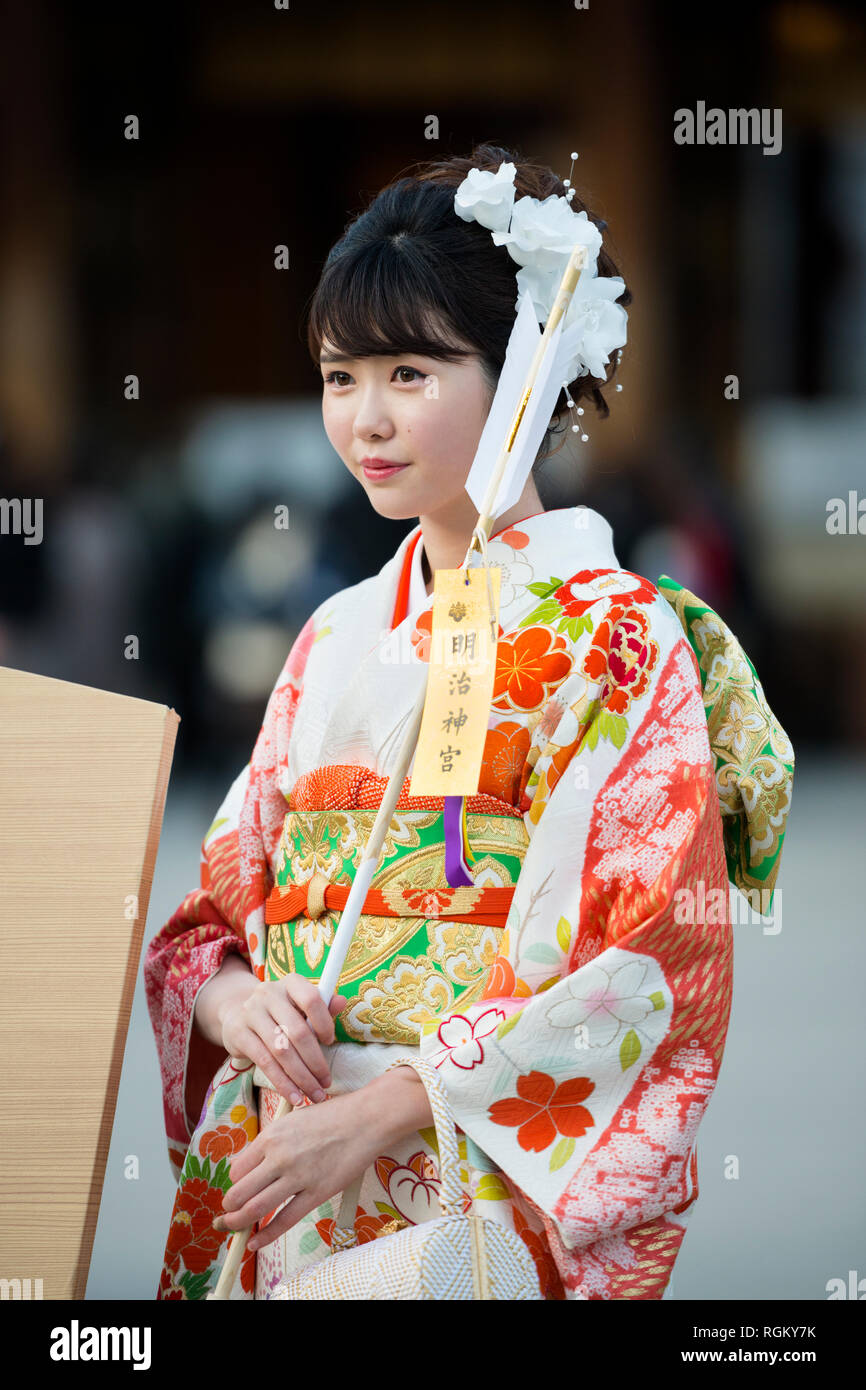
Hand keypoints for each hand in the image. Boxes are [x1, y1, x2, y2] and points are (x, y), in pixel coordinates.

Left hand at [214, 1089, 377, 1249]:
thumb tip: (251, 1166)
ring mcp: (298, 1176)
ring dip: (238, 1223)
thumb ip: (272, 1143)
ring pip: (256, 1208)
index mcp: (271, 1137)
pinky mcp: (317, 1193)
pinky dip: (265, 1236)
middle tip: (226, 1216)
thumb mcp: (293, 1120)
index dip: (234, 1184)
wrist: (365, 1119)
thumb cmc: (331, 1117)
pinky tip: (255, 1243)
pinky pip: (285, 1220)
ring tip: (232, 1229)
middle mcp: (279, 1157)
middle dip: (228, 1208)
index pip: (237, 1170)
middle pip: (239, 1191)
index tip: (237, 1191)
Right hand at [219, 972, 347, 1106]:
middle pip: (297, 1031)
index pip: (311, 999)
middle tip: (326, 1082)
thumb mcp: (300, 1005)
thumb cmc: (281, 1011)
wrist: (238, 1012)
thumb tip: (342, 1002)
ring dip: (301, 1077)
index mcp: (290, 983)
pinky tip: (294, 1096)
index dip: (324, 1022)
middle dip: (315, 1061)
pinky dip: (282, 1083)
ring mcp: (251, 1013)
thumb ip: (323, 1007)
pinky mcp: (238, 1034)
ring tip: (315, 1094)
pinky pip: (265, 1062)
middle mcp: (268, 993)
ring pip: (281, 1050)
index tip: (331, 1042)